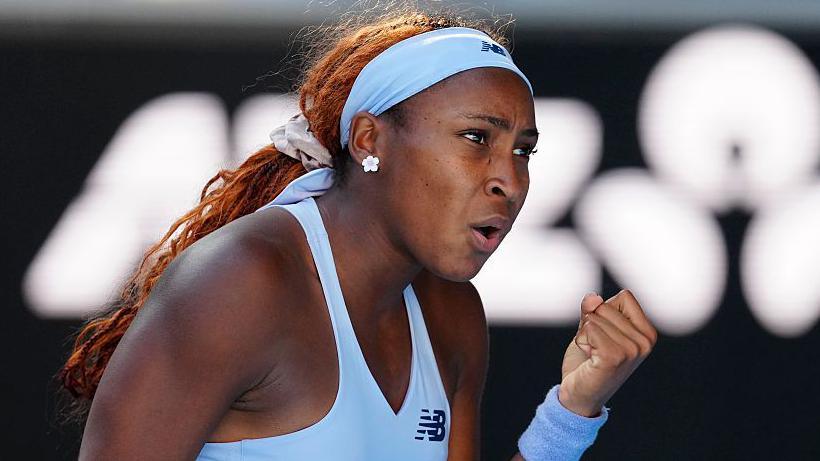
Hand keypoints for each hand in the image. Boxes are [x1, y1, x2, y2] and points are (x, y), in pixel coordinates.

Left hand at [559, 289, 657, 416]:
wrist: (579, 395)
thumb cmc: (587, 361)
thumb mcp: (591, 328)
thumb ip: (592, 309)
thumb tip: (594, 298)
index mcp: (647, 332)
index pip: (625, 296)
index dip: (605, 310)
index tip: (604, 335)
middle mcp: (645, 342)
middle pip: (606, 306)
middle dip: (591, 324)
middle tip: (596, 348)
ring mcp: (632, 350)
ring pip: (594, 318)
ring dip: (584, 335)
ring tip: (593, 355)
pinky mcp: (615, 357)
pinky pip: (590, 329)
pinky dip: (582, 340)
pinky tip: (589, 358)